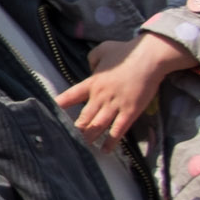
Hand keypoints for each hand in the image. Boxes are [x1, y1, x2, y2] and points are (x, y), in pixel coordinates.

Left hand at [55, 34, 195, 151]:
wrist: (149, 57)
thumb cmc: (126, 52)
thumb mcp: (102, 50)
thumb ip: (92, 60)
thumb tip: (91, 70)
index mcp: (92, 82)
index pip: (70, 96)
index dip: (59, 106)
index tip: (50, 114)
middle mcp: (100, 96)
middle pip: (83, 117)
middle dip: (75, 130)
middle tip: (67, 140)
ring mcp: (115, 105)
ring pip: (97, 126)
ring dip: (89, 138)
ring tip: (82, 148)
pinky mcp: (130, 112)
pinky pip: (118, 130)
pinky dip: (111, 142)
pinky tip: (105, 150)